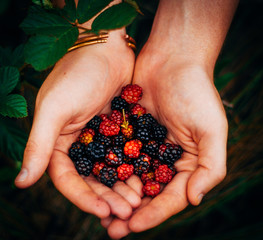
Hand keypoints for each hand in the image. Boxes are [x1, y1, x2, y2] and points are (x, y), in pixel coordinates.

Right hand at [15, 30, 141, 218]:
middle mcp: (80, 143)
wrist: (105, 48)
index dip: (83, 198)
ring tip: (138, 200)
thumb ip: (39, 145)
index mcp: (60, 142)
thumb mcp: (55, 109)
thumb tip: (21, 182)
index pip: (68, 179)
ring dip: (123, 186)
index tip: (102, 212)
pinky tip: (147, 179)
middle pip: (93, 179)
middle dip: (108, 197)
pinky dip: (134, 167)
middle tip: (127, 212)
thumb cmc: (77, 74)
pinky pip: (127, 153)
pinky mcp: (120, 128)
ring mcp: (101, 137)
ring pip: (112, 169)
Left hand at [102, 49, 227, 237]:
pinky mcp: (129, 131)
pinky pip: (116, 154)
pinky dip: (107, 169)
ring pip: (129, 177)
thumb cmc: (196, 92)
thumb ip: (210, 167)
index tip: (133, 225)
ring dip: (115, 195)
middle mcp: (165, 158)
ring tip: (99, 213)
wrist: (173, 59)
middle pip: (148, 192)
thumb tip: (194, 199)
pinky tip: (94, 181)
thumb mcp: (211, 130)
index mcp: (187, 162)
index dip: (153, 213)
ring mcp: (145, 145)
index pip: (171, 196)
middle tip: (111, 230)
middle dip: (130, 211)